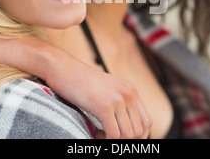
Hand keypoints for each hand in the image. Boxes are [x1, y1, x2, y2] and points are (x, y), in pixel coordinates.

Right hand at [17, 38, 151, 138]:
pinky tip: (94, 131)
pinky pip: (114, 135)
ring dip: (114, 140)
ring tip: (99, 133)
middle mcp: (128, 94)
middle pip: (139, 132)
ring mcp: (117, 99)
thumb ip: (119, 104)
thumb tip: (126, 129)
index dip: (138, 137)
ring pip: (127, 135)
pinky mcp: (104, 106)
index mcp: (131, 91)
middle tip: (107, 136)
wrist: (62, 67)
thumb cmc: (80, 81)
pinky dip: (105, 139)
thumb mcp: (106, 90)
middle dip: (124, 141)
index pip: (147, 123)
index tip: (121, 139)